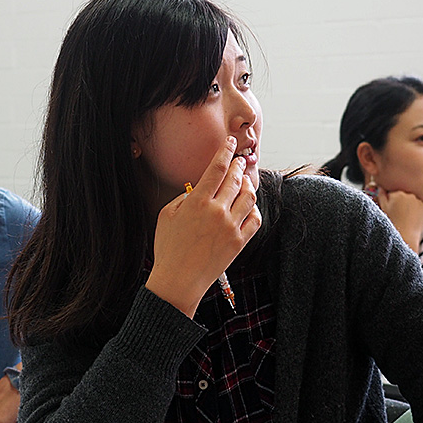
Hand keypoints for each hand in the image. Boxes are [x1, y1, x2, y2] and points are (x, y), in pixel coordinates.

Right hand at [146, 137, 261, 316]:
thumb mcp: (167, 215)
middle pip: (235, 179)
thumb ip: (184, 198)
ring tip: (244, 181)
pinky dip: (254, 208)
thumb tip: (199, 189)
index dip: (226, 151)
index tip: (230, 142)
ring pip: (249, 196)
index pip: (217, 168)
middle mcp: (217, 211)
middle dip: (238, 166)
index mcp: (197, 201)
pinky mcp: (239, 242)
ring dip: (248, 184)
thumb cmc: (168, 248)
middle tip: (239, 160)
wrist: (179, 280)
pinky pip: (255, 218)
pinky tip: (248, 206)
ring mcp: (231, 227)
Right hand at [375, 188, 422, 251]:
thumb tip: (381, 185)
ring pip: (413, 196)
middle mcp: (409, 194)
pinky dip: (418, 205)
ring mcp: (419, 199)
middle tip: (398, 211)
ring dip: (410, 201)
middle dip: (401, 198)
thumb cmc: (392, 223)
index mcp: (397, 193)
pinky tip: (413, 215)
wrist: (405, 236)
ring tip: (406, 214)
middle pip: (404, 192)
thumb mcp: (383, 208)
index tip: (391, 206)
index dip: (391, 198)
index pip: (393, 190)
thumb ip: (381, 194)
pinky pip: (422, 201)